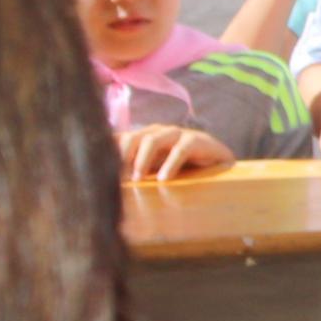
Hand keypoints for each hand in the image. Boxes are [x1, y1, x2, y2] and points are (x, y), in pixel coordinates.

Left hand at [117, 122, 234, 182]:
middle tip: (117, 178)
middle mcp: (158, 132)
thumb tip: (106, 188)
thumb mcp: (154, 174)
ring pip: (152, 139)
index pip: (120, 139)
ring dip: (141, 160)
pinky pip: (180, 149)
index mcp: (144, 138)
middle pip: (133, 137)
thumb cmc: (182, 174)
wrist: (220, 169)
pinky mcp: (197, 140)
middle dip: (122, 157)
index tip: (99, 174)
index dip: (108, 153)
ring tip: (137, 179)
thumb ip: (135, 175)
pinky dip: (170, 164)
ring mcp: (177, 134)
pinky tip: (164, 179)